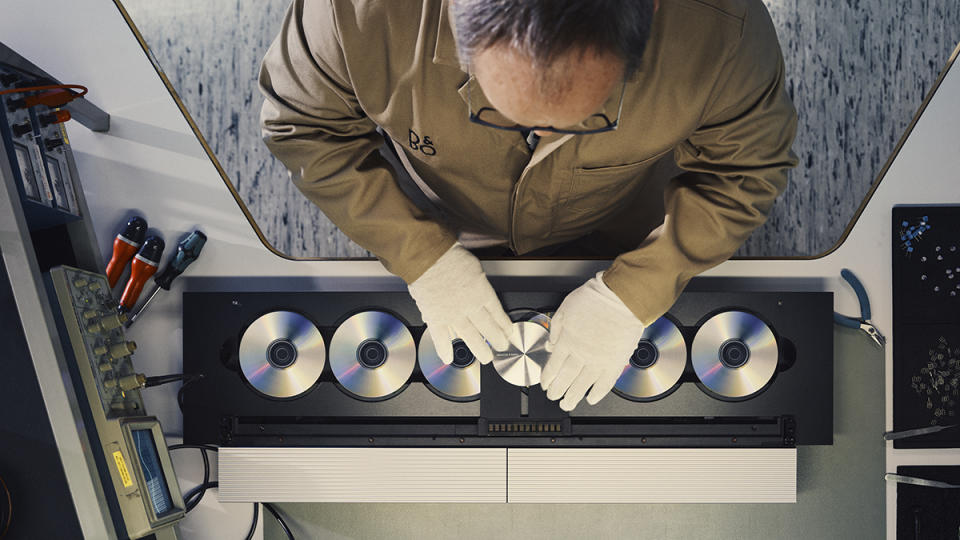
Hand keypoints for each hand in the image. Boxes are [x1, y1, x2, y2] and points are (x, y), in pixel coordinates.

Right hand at [408, 243, 512, 363]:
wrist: (429, 257)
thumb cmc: (449, 256)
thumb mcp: (474, 267)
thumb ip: (477, 282)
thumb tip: (478, 288)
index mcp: (482, 292)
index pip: (497, 313)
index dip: (504, 324)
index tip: (509, 332)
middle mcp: (471, 306)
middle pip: (488, 328)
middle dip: (497, 339)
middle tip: (502, 346)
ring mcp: (453, 315)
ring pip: (471, 336)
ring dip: (480, 349)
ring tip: (486, 357)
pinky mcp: (436, 317)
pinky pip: (440, 338)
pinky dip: (444, 349)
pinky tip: (448, 358)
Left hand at [541, 272, 644, 410]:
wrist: (621, 297)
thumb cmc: (595, 298)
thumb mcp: (565, 308)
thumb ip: (556, 328)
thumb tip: (551, 343)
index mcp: (567, 340)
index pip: (554, 365)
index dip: (548, 378)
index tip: (545, 384)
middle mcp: (581, 353)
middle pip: (566, 378)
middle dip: (557, 390)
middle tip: (554, 397)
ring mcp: (599, 360)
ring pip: (583, 384)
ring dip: (573, 396)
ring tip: (568, 404)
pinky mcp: (616, 362)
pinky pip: (605, 383)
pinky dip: (598, 393)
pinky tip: (591, 398)